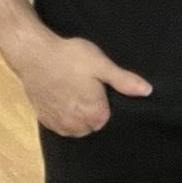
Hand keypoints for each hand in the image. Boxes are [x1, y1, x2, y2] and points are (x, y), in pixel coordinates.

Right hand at [10, 32, 150, 136]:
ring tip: (73, 91)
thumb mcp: (101, 65)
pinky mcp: (44, 120)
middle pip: (92, 124)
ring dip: (76, 114)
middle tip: (85, 86)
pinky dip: (62, 114)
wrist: (34, 55)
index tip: (99, 88)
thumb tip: (147, 91)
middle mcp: (76, 126)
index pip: (108, 118)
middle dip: (91, 110)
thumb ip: (124, 81)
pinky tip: (61, 96)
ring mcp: (58, 125)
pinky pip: (60, 124)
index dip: (105, 102)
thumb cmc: (70, 58)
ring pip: (76, 127)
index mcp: (94, 115)